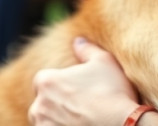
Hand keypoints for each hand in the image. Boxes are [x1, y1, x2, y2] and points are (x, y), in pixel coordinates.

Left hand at [28, 38, 142, 125]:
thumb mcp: (103, 61)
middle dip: (58, 103)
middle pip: (44, 102)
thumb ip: (86, 49)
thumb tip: (78, 40)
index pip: (45, 81)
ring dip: (59, 119)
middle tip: (83, 104)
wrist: (119, 124)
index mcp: (45, 81)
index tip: (79, 89)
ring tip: (83, 118)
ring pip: (47, 121)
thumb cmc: (111, 91)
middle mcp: (38, 106)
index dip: (63, 83)